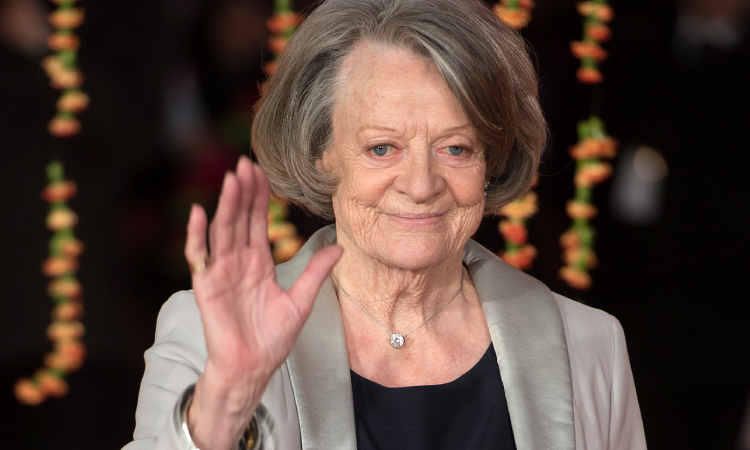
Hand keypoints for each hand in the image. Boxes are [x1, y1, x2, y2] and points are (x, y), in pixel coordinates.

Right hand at [183, 156, 341, 449]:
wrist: (252, 367)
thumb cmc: (272, 339)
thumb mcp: (301, 302)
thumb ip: (315, 273)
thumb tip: (339, 247)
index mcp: (259, 263)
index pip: (258, 222)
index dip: (260, 197)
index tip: (262, 172)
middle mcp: (238, 262)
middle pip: (240, 219)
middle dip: (242, 191)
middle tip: (245, 163)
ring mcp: (220, 272)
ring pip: (222, 231)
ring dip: (225, 205)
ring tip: (231, 179)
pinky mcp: (206, 286)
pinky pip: (199, 256)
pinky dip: (196, 235)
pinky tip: (199, 213)